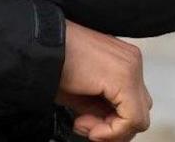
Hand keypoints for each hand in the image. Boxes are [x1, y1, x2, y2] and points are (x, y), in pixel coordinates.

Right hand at [57, 20, 151, 141]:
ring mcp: (130, 68)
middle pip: (138, 110)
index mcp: (122, 59)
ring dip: (111, 129)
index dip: (110, 122)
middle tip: (84, 125)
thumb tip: (108, 126)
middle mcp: (131, 61)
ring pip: (139, 117)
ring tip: (83, 123)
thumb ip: (100, 106)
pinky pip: (133, 119)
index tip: (84, 122)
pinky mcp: (124, 78)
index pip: (132, 102)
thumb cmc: (51, 60)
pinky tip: (91, 128)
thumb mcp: (80, 89)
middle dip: (112, 126)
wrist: (35, 44)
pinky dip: (113, 131)